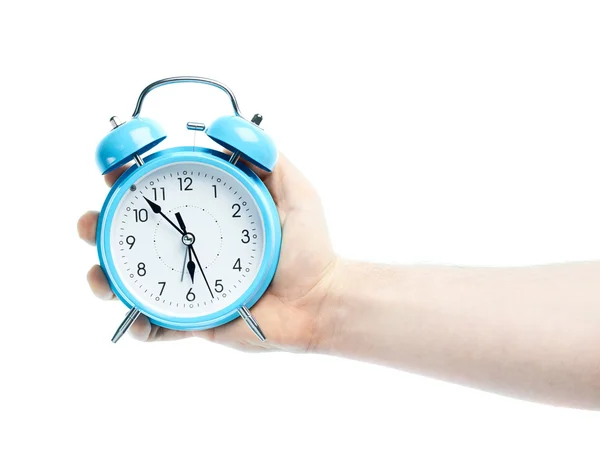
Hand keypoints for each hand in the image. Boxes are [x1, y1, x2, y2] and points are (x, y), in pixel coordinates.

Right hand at [77, 153, 337, 351]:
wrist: (318, 300)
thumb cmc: (309, 247)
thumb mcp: (294, 192)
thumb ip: (265, 157)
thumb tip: (222, 126)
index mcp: (207, 214)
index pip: (157, 193)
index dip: (126, 180)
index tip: (111, 171)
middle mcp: (190, 246)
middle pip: (129, 234)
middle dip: (98, 227)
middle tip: (94, 226)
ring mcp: (188, 283)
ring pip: (130, 281)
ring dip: (104, 278)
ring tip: (105, 280)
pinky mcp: (193, 319)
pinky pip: (156, 327)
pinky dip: (139, 327)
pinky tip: (140, 321)